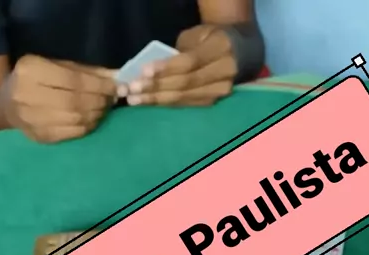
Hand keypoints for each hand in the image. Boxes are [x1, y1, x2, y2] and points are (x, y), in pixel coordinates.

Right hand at [5, 54, 116, 142]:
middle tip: (112, 99)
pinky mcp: (40, 137)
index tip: (116, 86)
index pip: (73, 80)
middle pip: (75, 101)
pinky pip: (72, 133)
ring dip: (96, 114)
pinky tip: (93, 120)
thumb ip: (86, 72)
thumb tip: (118, 77)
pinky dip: (88, 126)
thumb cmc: (36, 81)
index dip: (98, 85)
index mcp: (31, 70)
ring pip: (75, 119)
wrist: (7, 105)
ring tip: (104, 108)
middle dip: (99, 100)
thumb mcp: (56, 67)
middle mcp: (27, 95)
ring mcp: (32, 119)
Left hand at [120, 25, 236, 106]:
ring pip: (185, 97)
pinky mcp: (213, 102)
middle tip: (132, 90)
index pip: (189, 62)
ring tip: (134, 99)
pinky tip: (149, 103)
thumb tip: (151, 71)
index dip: (166, 68)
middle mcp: (224, 72)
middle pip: (185, 83)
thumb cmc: (208, 39)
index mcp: (220, 48)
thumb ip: (177, 53)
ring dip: (157, 99)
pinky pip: (186, 104)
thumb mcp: (195, 36)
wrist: (237, 51)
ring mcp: (220, 91)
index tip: (143, 71)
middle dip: (156, 87)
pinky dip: (166, 104)